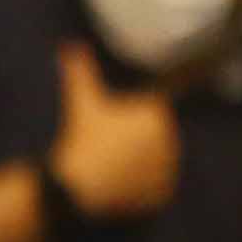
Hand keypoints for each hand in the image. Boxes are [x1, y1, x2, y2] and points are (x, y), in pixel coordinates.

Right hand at [50, 44, 178, 218]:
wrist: (82, 185)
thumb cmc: (83, 139)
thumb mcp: (81, 101)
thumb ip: (80, 71)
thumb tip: (71, 45)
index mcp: (157, 116)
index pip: (144, 115)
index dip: (122, 122)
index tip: (107, 130)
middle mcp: (171, 142)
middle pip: (146, 140)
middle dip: (128, 143)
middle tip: (105, 149)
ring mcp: (170, 171)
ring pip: (148, 164)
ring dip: (132, 165)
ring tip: (108, 166)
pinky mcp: (164, 196)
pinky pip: (148, 189)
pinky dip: (135, 188)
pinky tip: (116, 184)